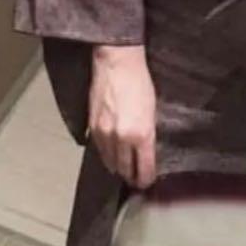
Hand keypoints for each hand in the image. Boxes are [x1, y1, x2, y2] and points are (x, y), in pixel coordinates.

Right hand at [87, 44, 157, 188]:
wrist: (117, 63)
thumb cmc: (140, 81)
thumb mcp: (153, 111)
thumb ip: (148, 134)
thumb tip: (146, 151)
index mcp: (141, 135)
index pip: (144, 169)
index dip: (146, 179)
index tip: (147, 182)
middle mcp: (121, 138)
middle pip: (125, 169)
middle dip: (131, 177)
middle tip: (135, 180)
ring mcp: (104, 133)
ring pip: (110, 162)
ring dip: (117, 168)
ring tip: (123, 170)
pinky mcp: (92, 125)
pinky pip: (99, 149)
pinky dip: (106, 155)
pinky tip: (110, 155)